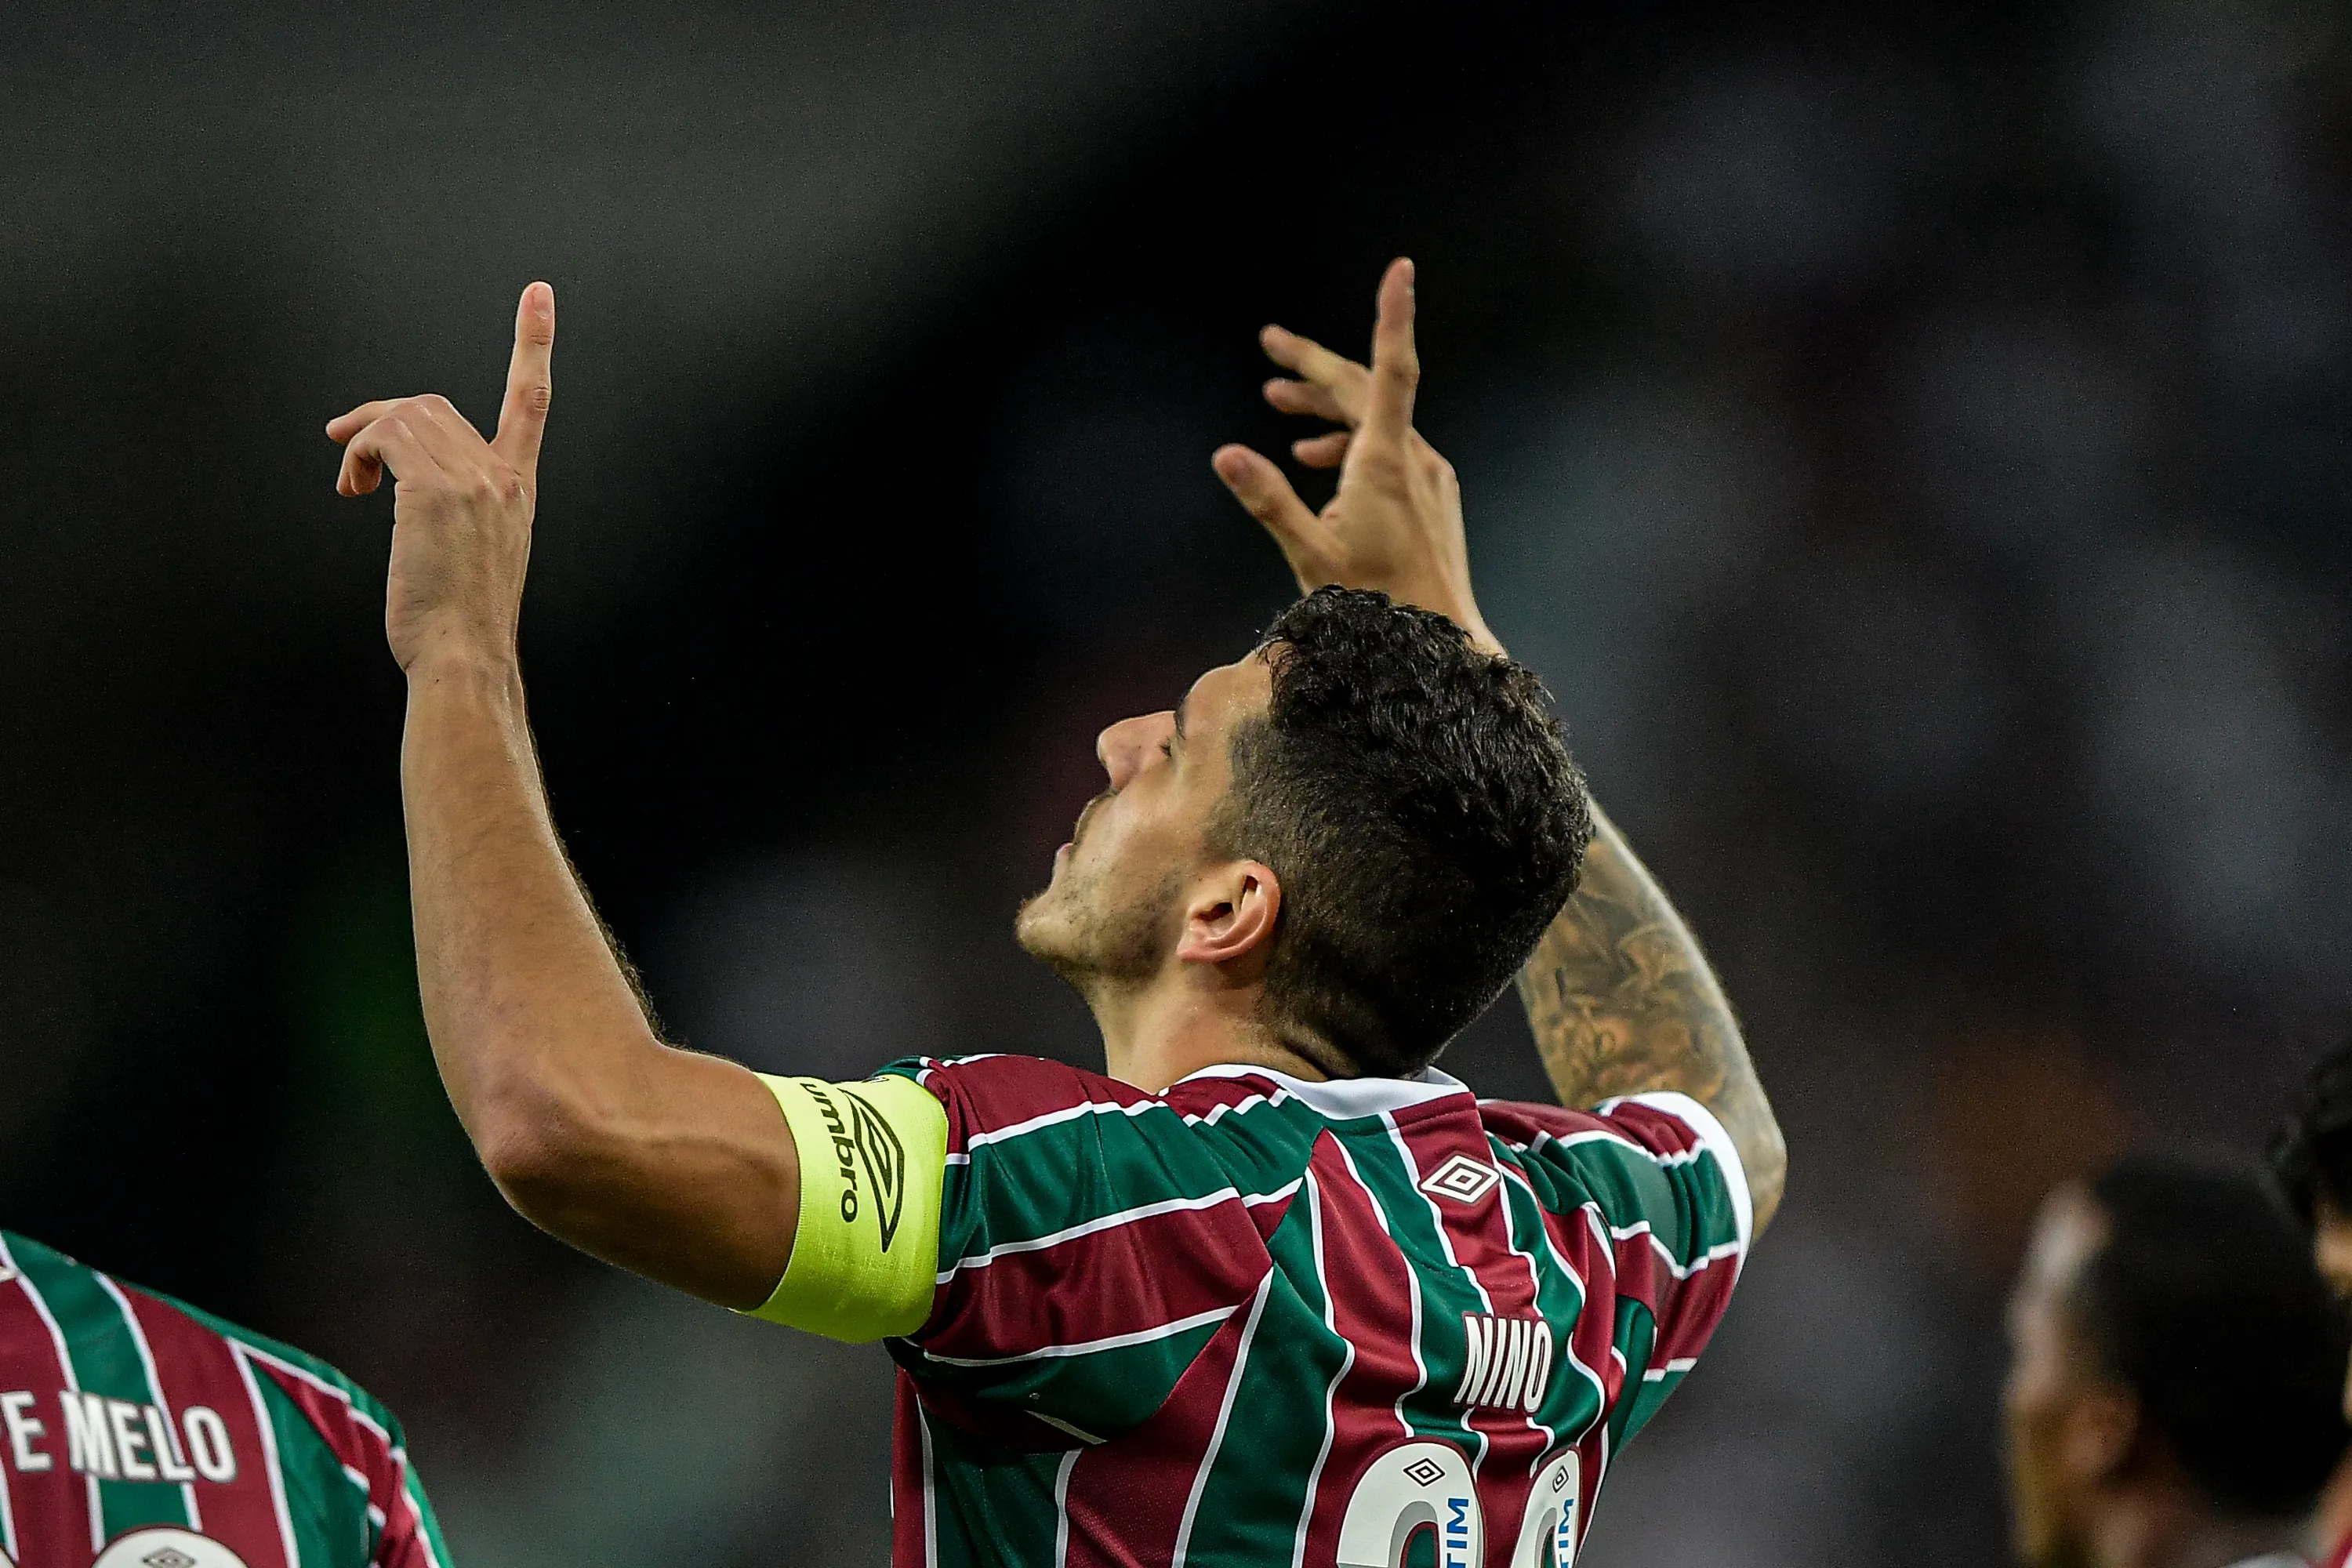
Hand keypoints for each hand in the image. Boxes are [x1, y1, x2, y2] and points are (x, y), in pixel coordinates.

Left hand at [327, 282, 555, 672]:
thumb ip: (454, 510)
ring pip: (405, 416)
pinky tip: (356, 491)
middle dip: (382, 420)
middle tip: (350, 456)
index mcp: (518, 491)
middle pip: (434, 406)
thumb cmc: (460, 625)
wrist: (465, 658)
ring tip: (354, 484)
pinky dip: (360, 453)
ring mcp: (474, 481)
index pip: (532, 402)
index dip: (534, 343)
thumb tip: (401, 490)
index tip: (538, 295)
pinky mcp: (437, 490)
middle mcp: (503, 477)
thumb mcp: (472, 557)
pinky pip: (386, 437)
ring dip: (365, 441)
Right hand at [1211, 258, 1500, 654]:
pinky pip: (1389, 446)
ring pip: (1376, 419)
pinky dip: (1349, 439)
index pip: (1390, 370)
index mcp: (1385, 462)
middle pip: (1364, 389)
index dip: (1393, 315)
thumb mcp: (1310, 555)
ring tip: (1276, 405)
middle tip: (1268, 346)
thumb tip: (1226, 454)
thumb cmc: (1377, 604)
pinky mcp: (1431, 494)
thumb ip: (1269, 501)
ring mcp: (1428, 476)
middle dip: (1312, 367)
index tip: (1400, 269)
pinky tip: (1313, 458)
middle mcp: (1414, 458)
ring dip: (1325, 407)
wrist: (1441, 642)